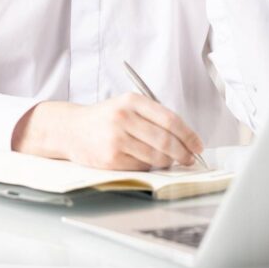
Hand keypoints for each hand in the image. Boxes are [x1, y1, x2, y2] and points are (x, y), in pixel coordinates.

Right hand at [11, 95, 203, 170]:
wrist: (71, 129)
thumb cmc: (105, 118)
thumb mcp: (127, 106)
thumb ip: (153, 117)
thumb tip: (186, 140)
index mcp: (131, 101)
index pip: (170, 119)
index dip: (188, 135)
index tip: (198, 145)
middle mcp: (123, 118)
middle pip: (166, 141)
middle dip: (183, 153)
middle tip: (189, 158)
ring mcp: (116, 139)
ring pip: (156, 157)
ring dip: (167, 161)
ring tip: (168, 159)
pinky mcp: (111, 158)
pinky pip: (142, 166)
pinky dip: (148, 166)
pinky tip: (142, 159)